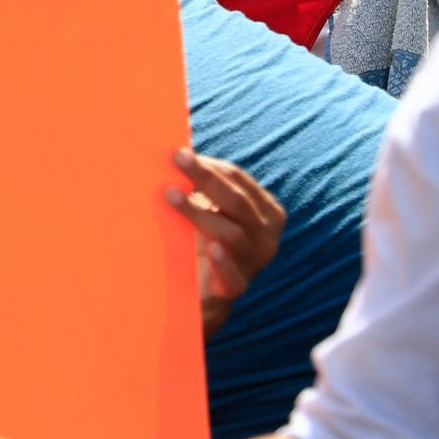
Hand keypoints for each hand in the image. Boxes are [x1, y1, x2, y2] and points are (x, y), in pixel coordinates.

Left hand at [167, 148, 284, 336]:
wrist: (205, 290)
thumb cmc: (203, 236)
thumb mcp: (209, 207)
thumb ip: (200, 184)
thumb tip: (173, 149)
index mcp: (266, 211)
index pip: (238, 180)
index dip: (210, 165)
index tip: (179, 152)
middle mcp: (267, 236)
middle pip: (237, 202)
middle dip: (205, 178)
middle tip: (177, 158)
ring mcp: (254, 262)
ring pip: (231, 234)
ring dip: (200, 212)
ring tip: (171, 194)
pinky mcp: (235, 287)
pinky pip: (233, 277)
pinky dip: (222, 263)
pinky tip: (210, 249)